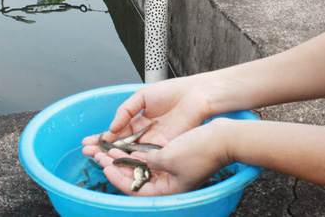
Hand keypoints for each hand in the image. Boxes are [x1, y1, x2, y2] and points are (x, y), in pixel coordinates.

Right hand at [82, 76, 215, 155]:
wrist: (196, 94)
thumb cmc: (173, 91)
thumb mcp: (142, 96)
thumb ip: (125, 110)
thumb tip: (111, 127)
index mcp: (139, 120)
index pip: (117, 132)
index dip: (102, 137)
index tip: (87, 142)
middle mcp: (145, 133)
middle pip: (120, 145)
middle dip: (103, 149)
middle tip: (87, 152)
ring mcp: (153, 142)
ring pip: (129, 152)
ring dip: (112, 155)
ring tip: (96, 156)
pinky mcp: (163, 148)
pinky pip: (144, 155)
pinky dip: (130, 158)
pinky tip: (116, 158)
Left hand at [94, 119, 231, 195]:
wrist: (224, 136)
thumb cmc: (201, 150)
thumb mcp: (168, 156)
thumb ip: (148, 160)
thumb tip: (136, 160)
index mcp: (168, 190)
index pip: (135, 189)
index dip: (118, 178)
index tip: (107, 165)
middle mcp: (168, 181)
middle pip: (135, 177)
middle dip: (116, 165)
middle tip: (100, 154)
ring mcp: (171, 169)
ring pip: (140, 165)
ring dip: (123, 156)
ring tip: (107, 147)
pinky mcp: (174, 156)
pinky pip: (150, 155)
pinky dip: (137, 150)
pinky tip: (126, 142)